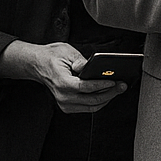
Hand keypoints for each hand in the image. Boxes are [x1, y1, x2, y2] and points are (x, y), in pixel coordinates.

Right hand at [5, 41, 127, 113]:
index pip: (85, 88)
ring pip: (91, 107)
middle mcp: (62, 96)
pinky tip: (107, 92)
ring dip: (106, 99)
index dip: (102, 85)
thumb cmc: (52, 57)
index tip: (114, 81)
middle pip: (91, 100)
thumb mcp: (67, 53)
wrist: (38, 65)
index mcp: (62, 82)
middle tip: (122, 85)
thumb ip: (81, 61)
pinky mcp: (67, 106)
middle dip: (110, 93)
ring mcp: (64, 103)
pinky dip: (99, 101)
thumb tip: (93, 67)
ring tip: (118, 89)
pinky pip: (87, 107)